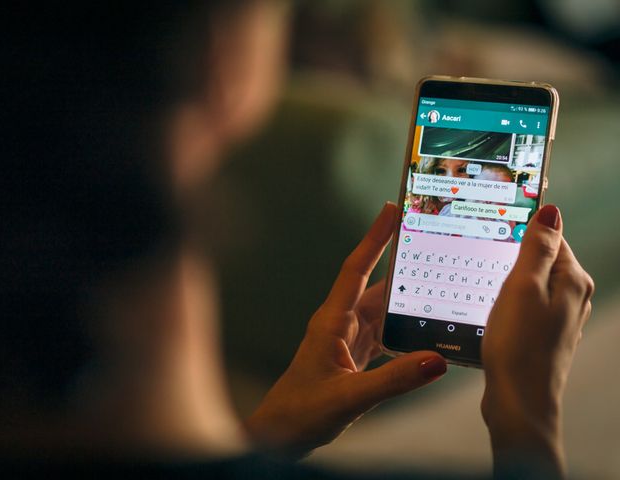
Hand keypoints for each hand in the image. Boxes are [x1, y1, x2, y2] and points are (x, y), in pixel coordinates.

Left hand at [245, 203, 446, 455]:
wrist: (281, 434)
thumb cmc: (301, 412)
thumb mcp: (349, 397)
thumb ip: (394, 380)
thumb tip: (437, 360)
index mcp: (331, 321)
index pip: (356, 270)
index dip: (374, 239)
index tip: (391, 210)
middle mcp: (340, 323)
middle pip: (374, 284)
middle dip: (399, 260)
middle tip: (428, 239)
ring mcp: (347, 338)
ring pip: (382, 308)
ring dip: (405, 296)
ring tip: (437, 278)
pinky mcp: (354, 355)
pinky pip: (384, 332)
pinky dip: (403, 327)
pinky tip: (424, 328)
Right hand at [481, 205, 593, 477]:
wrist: (519, 399)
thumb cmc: (519, 345)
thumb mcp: (523, 286)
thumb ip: (537, 247)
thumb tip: (550, 210)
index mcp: (572, 280)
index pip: (551, 237)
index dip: (522, 230)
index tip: (495, 231)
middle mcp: (573, 297)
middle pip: (542, 260)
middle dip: (513, 257)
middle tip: (486, 262)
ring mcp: (560, 317)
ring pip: (533, 283)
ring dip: (509, 281)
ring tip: (488, 288)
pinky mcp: (545, 333)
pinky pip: (528, 304)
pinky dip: (510, 301)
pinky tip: (495, 311)